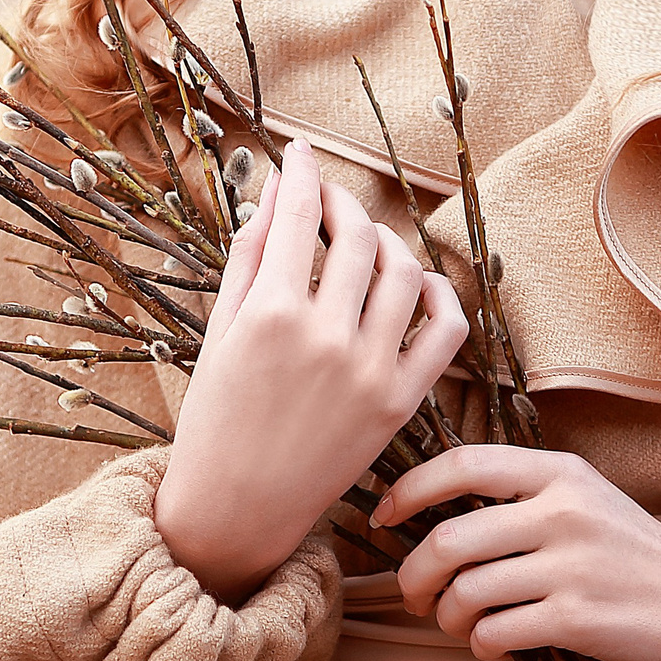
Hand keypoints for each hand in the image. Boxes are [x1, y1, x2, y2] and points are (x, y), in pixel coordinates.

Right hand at [155, 140, 469, 602]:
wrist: (237, 508)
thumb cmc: (215, 417)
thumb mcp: (219, 330)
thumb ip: (248, 255)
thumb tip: (274, 190)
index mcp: (270, 313)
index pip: (298, 215)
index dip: (302, 173)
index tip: (299, 152)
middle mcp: (326, 336)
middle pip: (354, 237)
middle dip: (341, 203)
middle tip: (328, 198)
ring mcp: (370, 370)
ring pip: (402, 272)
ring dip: (386, 242)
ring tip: (364, 242)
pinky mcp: (401, 403)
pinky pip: (446, 330)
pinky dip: (440, 295)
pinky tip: (416, 284)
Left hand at [371, 445, 660, 660]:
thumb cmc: (633, 552)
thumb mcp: (583, 499)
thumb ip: (522, 494)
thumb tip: (435, 510)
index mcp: (559, 471)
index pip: (462, 464)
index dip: (409, 490)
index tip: (382, 516)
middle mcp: (563, 510)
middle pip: (448, 539)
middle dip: (413, 575)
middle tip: (413, 594)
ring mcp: (572, 565)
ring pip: (466, 591)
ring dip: (445, 616)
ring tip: (455, 623)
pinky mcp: (580, 618)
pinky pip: (496, 632)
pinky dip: (480, 644)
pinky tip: (492, 644)